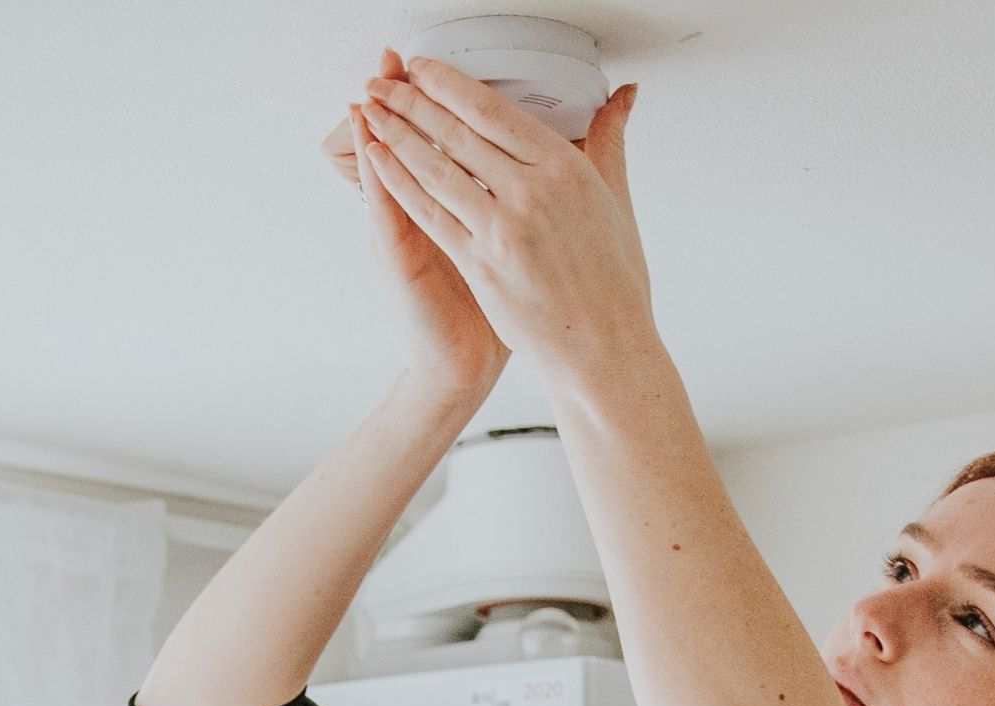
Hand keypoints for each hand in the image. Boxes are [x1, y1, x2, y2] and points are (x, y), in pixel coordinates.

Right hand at [327, 49, 505, 385]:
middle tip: (392, 61)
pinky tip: (373, 147)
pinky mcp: (401, 258)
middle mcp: (423, 213)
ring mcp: (406, 234)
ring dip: (379, 126)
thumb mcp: (504, 242)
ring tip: (372, 89)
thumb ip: (517, 198)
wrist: (467, 360)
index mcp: (455, 203)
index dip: (433, 100)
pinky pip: (387, 210)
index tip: (428, 63)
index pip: (440, 139)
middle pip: (408, 143)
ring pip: (388, 168)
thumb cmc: (492, 305)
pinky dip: (380, 176)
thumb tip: (537, 164)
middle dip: (402, 99)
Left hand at [351, 57, 648, 376]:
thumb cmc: (615, 281)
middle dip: (411, 100)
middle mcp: (533, 193)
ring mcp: (502, 228)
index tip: (423, 68)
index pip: (495, 111)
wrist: (604, 348)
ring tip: (371, 109)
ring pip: (435, 168)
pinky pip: (429, 212)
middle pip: (457, 133)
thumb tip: (623, 96)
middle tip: (382, 78)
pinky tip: (379, 161)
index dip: (450, 85)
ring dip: (395, 133)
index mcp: (568, 170)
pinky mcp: (479, 263)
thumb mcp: (618, 202)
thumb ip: (609, 142)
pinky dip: (399, 182)